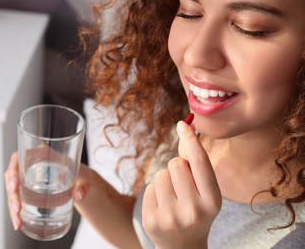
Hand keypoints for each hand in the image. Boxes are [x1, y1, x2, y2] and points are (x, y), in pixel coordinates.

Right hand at [4, 149, 90, 230]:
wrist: (81, 181)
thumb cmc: (81, 174)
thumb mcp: (84, 178)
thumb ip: (84, 186)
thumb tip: (78, 196)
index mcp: (42, 153)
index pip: (20, 157)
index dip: (14, 170)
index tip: (15, 185)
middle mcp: (31, 162)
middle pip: (12, 175)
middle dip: (12, 194)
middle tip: (17, 209)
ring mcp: (27, 175)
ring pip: (12, 189)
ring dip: (12, 206)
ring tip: (18, 222)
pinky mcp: (26, 187)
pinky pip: (16, 197)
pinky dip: (16, 210)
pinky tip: (18, 222)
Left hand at [142, 120, 221, 248]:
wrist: (182, 246)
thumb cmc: (196, 211)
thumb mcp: (205, 191)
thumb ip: (196, 163)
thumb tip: (184, 129)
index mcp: (212, 201)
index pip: (200, 163)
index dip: (191, 140)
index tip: (182, 125)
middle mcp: (193, 210)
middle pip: (176, 164)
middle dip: (177, 168)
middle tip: (182, 186)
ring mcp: (171, 217)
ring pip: (160, 174)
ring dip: (165, 180)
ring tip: (172, 197)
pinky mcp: (151, 220)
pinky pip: (149, 188)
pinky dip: (155, 193)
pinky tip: (163, 206)